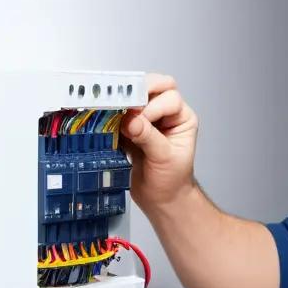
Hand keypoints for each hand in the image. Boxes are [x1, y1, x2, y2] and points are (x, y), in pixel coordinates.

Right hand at [119, 72, 198, 209]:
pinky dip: (111, 116)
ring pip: (136, 97)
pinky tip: (105, 122)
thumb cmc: (172, 181)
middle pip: (155, 87)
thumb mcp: (165, 158)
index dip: (152, 106)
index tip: (138, 119)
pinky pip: (120, 115)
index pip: (169, 98)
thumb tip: (131, 120)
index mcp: (182, 118)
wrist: (162, 199)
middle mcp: (166, 115)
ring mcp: (147, 121)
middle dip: (137, 91)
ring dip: (123, 102)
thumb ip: (149, 137)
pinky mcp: (130, 130)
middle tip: (122, 103)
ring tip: (111, 112)